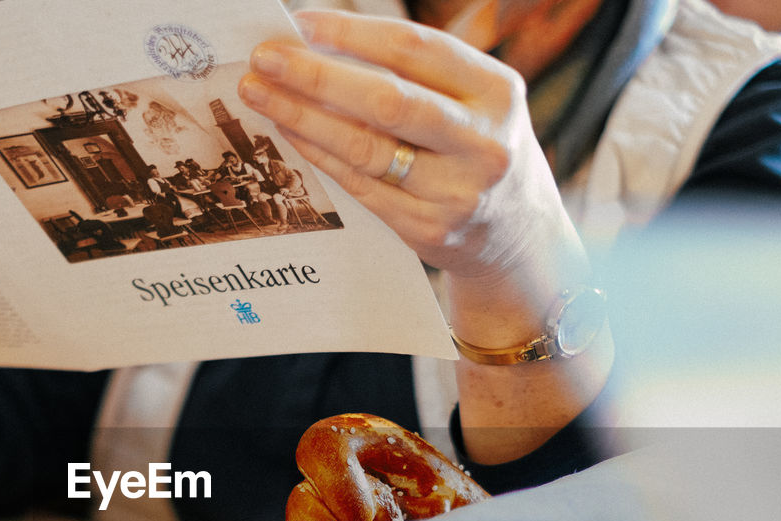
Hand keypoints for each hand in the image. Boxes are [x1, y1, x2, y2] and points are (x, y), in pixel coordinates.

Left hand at [238, 10, 588, 343]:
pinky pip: (360, 185)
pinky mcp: (428, 229)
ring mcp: (456, 192)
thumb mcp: (474, 102)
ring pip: (365, 147)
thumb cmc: (478, 150)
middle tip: (264, 60)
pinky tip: (289, 132)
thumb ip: (415, 74)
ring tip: (260, 94)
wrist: (520, 237)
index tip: (302, 23)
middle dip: (316, 77)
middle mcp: (482, 143)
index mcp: (497, 91)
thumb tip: (321, 43)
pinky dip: (319, 154)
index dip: (354, 34)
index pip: (416, 50)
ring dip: (303, 116)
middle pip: (386, 100)